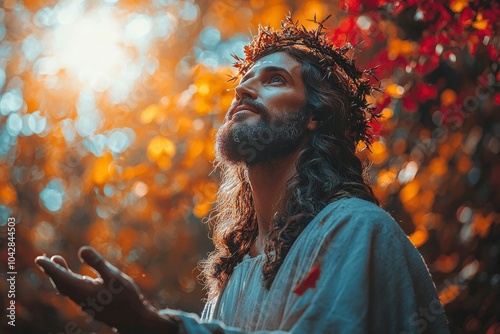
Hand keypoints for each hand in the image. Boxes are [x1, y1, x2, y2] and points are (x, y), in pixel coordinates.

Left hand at [35, 246, 177, 333]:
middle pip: (61, 284)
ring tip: (57, 261)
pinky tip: (75, 277)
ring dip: (60, 275)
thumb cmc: (126, 298)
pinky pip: (74, 292)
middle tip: (43, 260)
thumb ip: (98, 263)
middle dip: (52, 271)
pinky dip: (69, 281)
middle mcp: (81, 298)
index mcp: (84, 291)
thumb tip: (82, 249)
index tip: (39, 259)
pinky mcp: (92, 305)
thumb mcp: (114, 277)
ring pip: (67, 288)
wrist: (134, 320)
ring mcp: (87, 303)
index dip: (50, 268)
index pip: (61, 277)